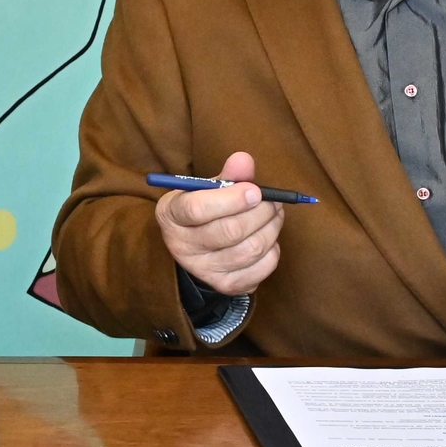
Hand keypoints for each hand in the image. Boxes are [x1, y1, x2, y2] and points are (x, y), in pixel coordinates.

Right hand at [154, 152, 283, 297]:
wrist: (193, 249)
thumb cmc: (202, 211)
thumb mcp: (204, 190)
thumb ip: (227, 175)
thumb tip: (244, 160)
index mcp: (171, 215)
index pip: (197, 209)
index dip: (231, 199)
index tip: (255, 190)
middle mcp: (182, 246)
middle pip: (230, 231)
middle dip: (260, 212)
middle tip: (273, 201)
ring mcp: (204, 270)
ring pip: (250, 250)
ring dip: (271, 228)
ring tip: (274, 214)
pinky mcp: (226, 285)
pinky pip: (262, 268)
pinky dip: (273, 250)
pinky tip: (267, 237)